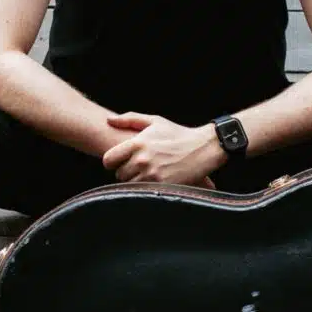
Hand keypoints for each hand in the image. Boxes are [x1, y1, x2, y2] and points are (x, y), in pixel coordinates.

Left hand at [102, 112, 224, 187]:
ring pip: (130, 185)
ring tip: (149, 172)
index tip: (120, 161)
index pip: (108, 160)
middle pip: (119, 174)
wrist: (203, 148)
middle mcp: (142, 160)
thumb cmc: (178, 134)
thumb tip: (109, 119)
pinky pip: (143, 192)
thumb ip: (130, 119)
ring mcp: (152, 174)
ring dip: (136, 181)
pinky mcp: (162, 186)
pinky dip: (147, 187)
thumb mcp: (155, 121)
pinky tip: (156, 179)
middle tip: (139, 166)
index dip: (112, 161)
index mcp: (137, 143)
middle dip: (127, 171)